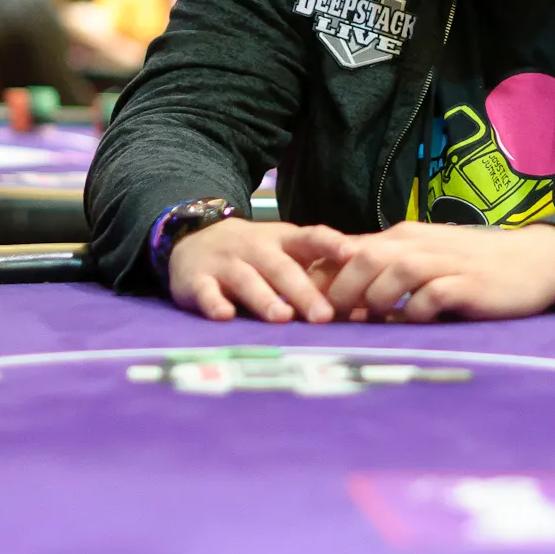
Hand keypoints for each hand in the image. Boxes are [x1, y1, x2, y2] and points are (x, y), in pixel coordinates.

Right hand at [168, 218, 353, 322]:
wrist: (193, 235)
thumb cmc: (253, 251)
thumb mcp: (283, 249)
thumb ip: (314, 270)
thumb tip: (361, 301)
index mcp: (282, 239)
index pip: (310, 237)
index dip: (331, 244)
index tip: (353, 255)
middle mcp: (255, 248)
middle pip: (281, 268)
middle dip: (303, 292)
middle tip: (324, 316)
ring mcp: (225, 263)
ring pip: (247, 279)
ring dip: (265, 298)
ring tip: (282, 318)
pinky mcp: (197, 280)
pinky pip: (206, 292)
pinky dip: (214, 303)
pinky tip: (225, 316)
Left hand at [311, 221, 554, 322]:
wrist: (534, 261)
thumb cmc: (475, 263)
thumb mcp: (427, 258)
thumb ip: (389, 269)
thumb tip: (341, 295)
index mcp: (405, 237)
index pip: (352, 248)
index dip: (326, 276)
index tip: (310, 305)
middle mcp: (421, 244)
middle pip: (366, 256)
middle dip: (342, 289)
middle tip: (331, 320)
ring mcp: (446, 262)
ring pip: (395, 271)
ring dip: (375, 298)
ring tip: (369, 322)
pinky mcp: (468, 285)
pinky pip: (433, 295)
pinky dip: (415, 311)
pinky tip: (412, 323)